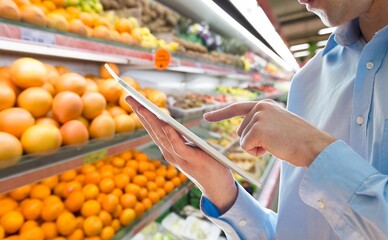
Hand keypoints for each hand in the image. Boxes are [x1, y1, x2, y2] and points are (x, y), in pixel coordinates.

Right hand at [125, 97, 236, 212]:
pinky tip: (167, 125)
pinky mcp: (191, 160)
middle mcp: (170, 154)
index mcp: (169, 150)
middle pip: (153, 130)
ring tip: (143, 107)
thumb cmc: (207, 165)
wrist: (218, 187)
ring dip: (152, 121)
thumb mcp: (190, 149)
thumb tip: (169, 125)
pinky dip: (172, 136)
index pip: (152, 129)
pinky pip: (179, 146)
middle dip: (141, 113)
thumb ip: (179, 140)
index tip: (132, 100)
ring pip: (162, 136)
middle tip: (130, 98)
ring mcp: (179, 158)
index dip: (142, 115)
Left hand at [204, 99, 334, 166]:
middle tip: (275, 142)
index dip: (220, 113)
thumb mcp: (278, 126)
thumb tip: (244, 134)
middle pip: (240, 132)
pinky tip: (273, 148)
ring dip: (256, 148)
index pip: (237, 108)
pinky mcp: (257, 129)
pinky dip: (257, 153)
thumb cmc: (299, 140)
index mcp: (265, 105)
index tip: (206, 117)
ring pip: (243, 140)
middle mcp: (260, 107)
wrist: (314, 146)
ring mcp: (258, 116)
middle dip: (253, 142)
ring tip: (277, 143)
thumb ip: (262, 124)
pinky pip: (246, 147)